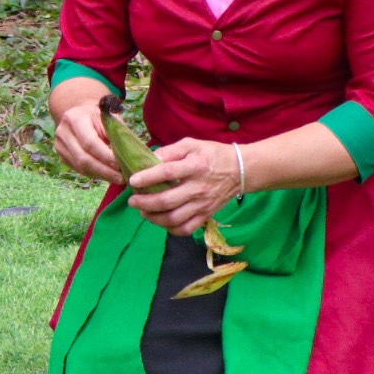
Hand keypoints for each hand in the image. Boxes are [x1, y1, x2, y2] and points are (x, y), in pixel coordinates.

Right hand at [53, 100, 122, 185]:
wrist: (82, 113)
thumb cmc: (99, 116)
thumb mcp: (109, 119)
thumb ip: (115, 136)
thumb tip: (125, 158)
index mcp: (74, 118)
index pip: (89, 142)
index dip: (105, 156)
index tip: (121, 165)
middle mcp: (63, 133)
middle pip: (83, 158)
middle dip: (104, 171)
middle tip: (121, 178)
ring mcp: (60, 146)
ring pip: (81, 167)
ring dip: (101, 175)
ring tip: (118, 179)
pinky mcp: (63, 156)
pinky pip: (80, 170)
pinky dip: (96, 174)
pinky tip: (108, 175)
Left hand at [127, 138, 242, 234]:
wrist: (240, 170)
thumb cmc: (211, 154)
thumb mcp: (191, 145)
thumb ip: (169, 151)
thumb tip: (148, 160)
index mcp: (195, 166)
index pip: (167, 173)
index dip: (148, 178)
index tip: (132, 181)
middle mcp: (198, 188)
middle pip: (167, 201)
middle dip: (145, 203)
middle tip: (132, 200)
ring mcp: (203, 204)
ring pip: (174, 219)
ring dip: (153, 218)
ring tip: (143, 211)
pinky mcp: (206, 215)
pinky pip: (186, 229)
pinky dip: (170, 229)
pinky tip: (160, 221)